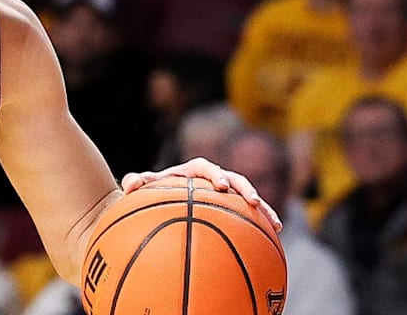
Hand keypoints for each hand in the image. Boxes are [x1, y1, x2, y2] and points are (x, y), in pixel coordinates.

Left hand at [120, 157, 282, 231]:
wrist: (157, 200)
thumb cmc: (150, 191)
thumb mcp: (141, 186)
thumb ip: (135, 181)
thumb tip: (130, 183)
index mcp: (192, 170)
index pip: (206, 168)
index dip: (216, 174)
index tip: (222, 186)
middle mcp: (212, 178)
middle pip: (235, 179)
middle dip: (245, 189)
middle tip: (252, 202)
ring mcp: (225, 194)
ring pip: (248, 197)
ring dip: (263, 208)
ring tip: (276, 224)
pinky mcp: (231, 208)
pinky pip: (249, 215)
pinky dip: (261, 224)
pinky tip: (275, 238)